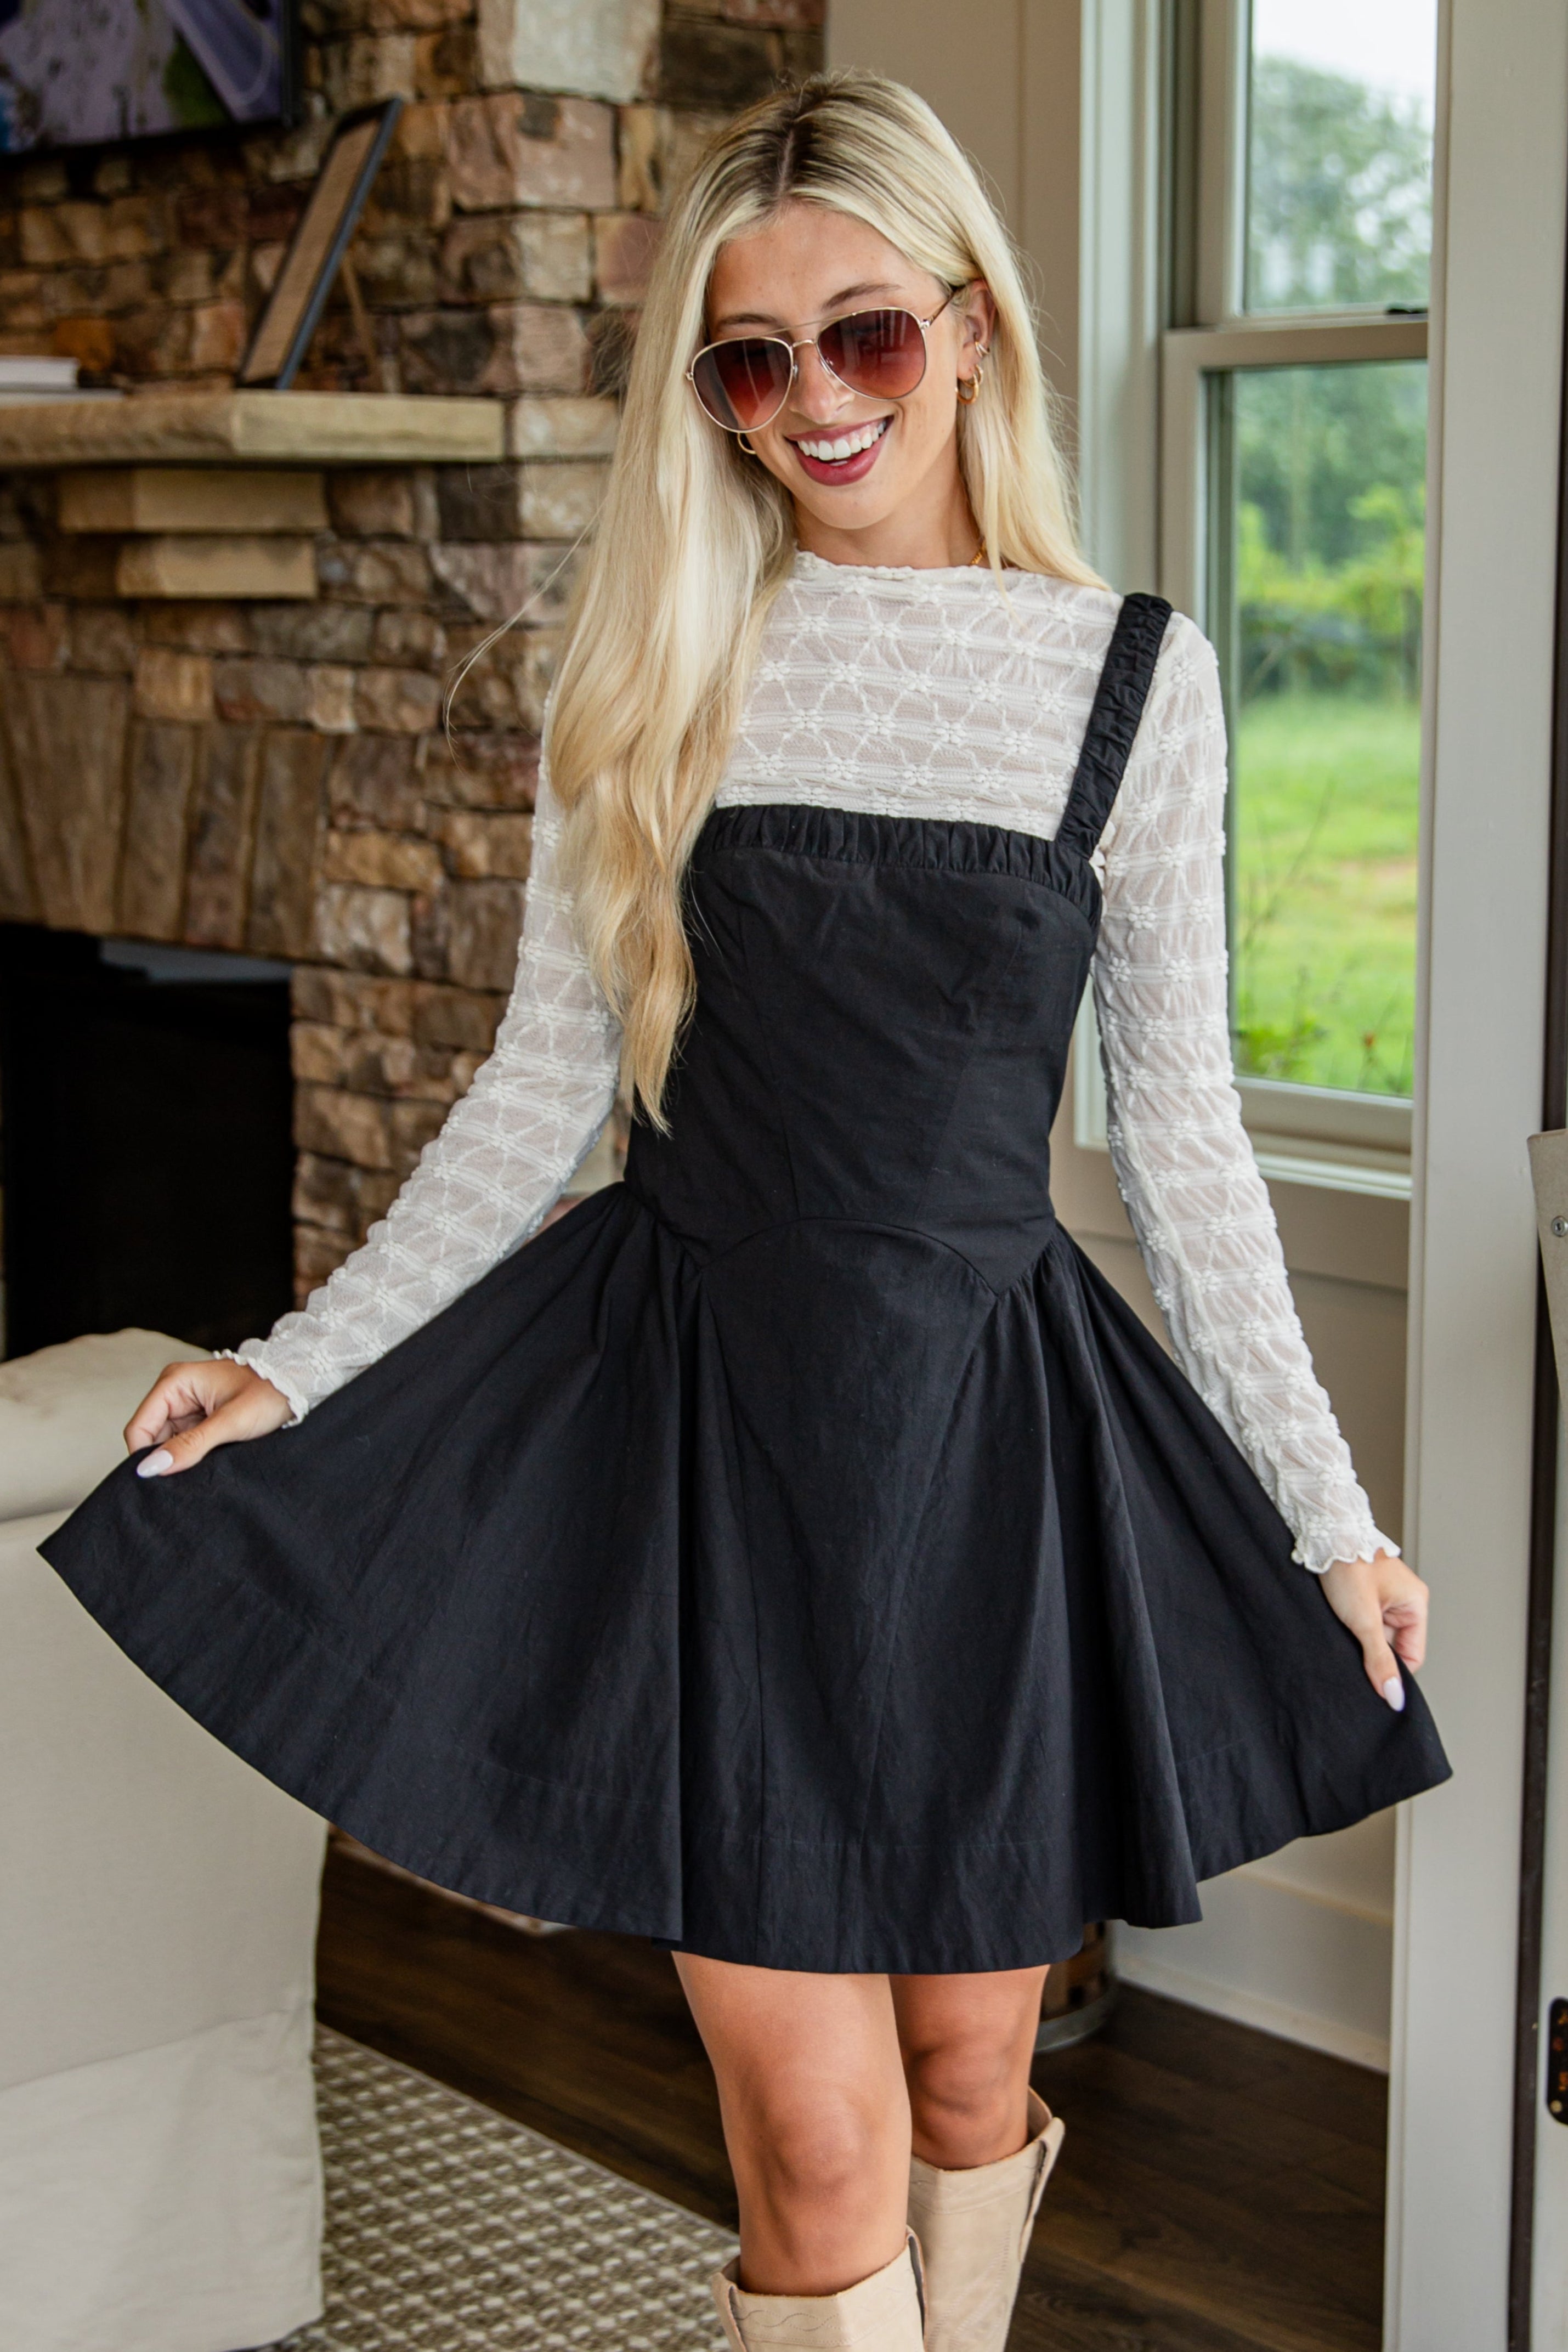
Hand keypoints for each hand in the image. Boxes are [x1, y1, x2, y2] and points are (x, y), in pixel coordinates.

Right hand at [126, 1359, 293, 1478]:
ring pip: (167, 1444)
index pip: (139, 1428)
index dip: (145, 1457)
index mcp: (174, 1382)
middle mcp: (175, 1391)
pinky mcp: (199, 1419)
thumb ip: (191, 1445)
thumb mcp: (231, 1422)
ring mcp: (187, 1406)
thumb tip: (151, 1468)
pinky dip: (193, 1456)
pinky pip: (184, 1444)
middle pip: (151, 1437)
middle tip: (188, 1478)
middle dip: (165, 1459)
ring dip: (181, 1459)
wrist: (299, 1386)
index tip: (161, 1482)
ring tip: (205, 1467)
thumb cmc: (269, 1394)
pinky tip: (210, 1463)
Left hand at [1320, 1550, 1428, 1709]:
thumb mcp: (1364, 1620)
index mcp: (1415, 1603)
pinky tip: (1338, 1629)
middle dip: (1373, 1656)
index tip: (1376, 1688)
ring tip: (1344, 1636)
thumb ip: (1379, 1659)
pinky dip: (1350, 1630)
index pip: (1413, 1655)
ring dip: (1359, 1643)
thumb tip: (1394, 1694)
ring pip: (1374, 1637)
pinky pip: (1361, 1624)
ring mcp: (1381, 1599)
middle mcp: (1402, 1601)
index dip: (1395, 1673)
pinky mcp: (1361, 1597)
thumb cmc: (1347, 1565)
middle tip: (1354, 1658)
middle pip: (1393, 1647)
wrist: (1319, 1536)